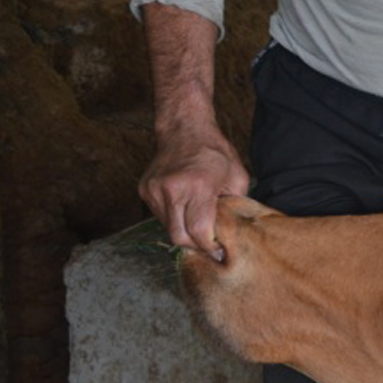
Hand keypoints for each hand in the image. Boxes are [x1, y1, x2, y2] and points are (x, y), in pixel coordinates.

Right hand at [139, 127, 247, 260]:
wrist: (185, 130)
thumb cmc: (215, 153)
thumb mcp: (237, 178)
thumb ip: (234, 207)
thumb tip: (233, 233)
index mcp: (198, 185)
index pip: (198, 230)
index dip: (209, 247)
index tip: (220, 252)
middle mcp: (172, 189)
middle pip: (179, 236)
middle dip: (195, 246)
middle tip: (210, 245)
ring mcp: (154, 190)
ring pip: (167, 228)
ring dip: (184, 232)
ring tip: (199, 224)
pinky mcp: (144, 190)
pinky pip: (160, 216)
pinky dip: (174, 219)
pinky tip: (185, 210)